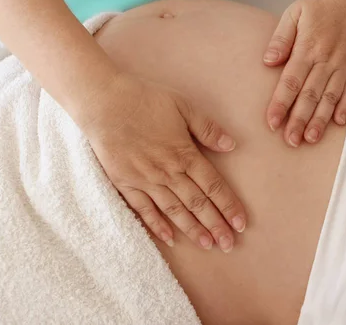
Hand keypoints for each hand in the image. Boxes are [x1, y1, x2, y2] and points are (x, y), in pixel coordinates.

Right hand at [80, 73, 246, 252]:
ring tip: (207, 245)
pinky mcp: (126, 184)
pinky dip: (157, 226)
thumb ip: (206, 128)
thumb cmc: (144, 100)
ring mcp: (146, 181)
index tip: (241, 224)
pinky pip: (144, 210)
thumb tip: (231, 145)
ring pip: (174, 211)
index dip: (229, 206)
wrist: (105, 104)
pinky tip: (170, 239)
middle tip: (229, 244)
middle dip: (215, 225)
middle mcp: (168, 172)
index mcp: (184, 154)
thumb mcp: (182, 106)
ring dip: (192, 230)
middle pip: (197, 204)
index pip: (213, 186)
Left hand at [263, 0, 345, 146]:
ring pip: (330, 97)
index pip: (291, 81)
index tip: (271, 123)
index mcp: (308, 48)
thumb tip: (268, 61)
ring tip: (310, 139)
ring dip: (320, 119)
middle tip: (289, 141)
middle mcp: (326, 59)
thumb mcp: (294, 13)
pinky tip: (339, 123)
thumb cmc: (318, 5)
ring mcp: (343, 65)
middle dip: (299, 120)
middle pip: (310, 95)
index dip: (280, 103)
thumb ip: (281, 38)